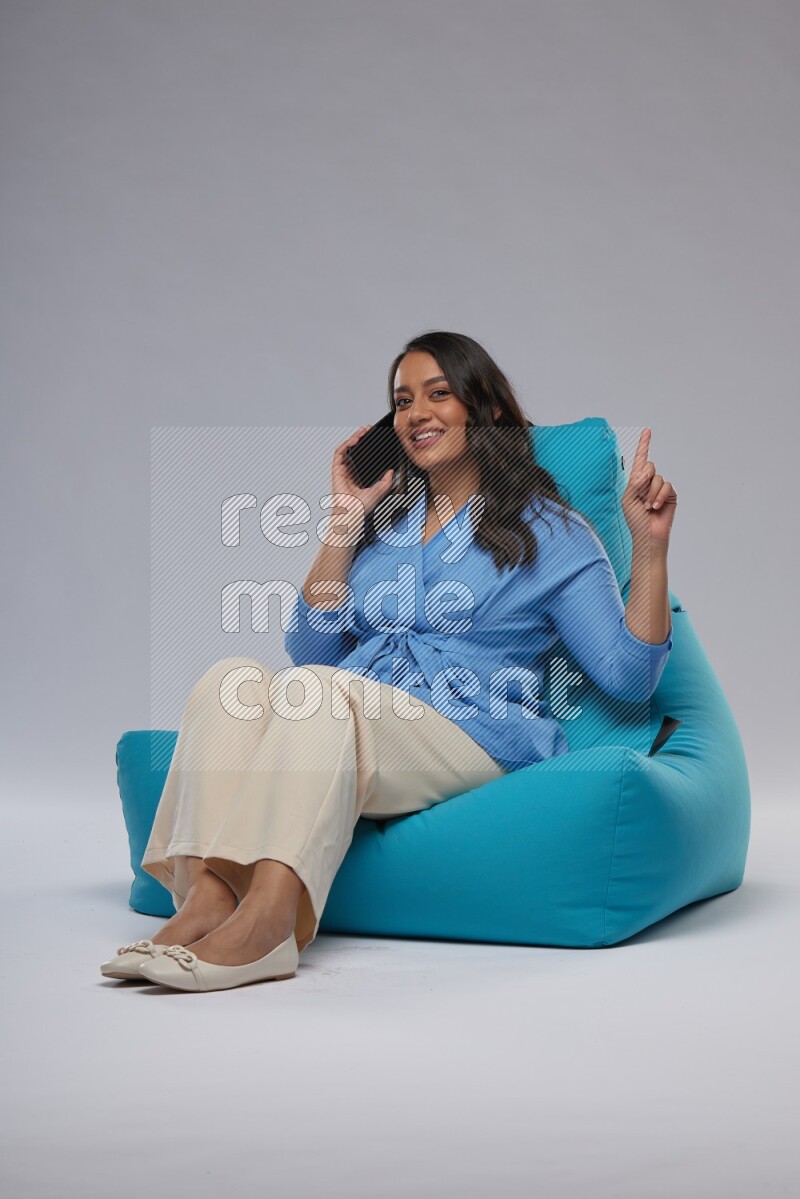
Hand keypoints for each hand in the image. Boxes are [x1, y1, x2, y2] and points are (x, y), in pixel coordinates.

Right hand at [329, 425, 395, 527]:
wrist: (353, 513)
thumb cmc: (362, 507)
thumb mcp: (380, 491)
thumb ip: (386, 482)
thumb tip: (391, 472)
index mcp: (358, 475)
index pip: (361, 456)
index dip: (366, 446)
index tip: (374, 438)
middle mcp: (349, 471)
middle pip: (353, 450)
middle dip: (360, 438)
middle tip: (368, 430)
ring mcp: (342, 470)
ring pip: (346, 449)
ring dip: (353, 438)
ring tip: (362, 432)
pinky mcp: (336, 470)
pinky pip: (339, 453)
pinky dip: (346, 445)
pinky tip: (354, 440)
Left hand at [621, 428, 677, 544]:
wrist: (647, 534)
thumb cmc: (635, 519)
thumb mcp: (627, 499)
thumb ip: (634, 483)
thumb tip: (646, 471)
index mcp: (636, 481)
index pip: (640, 459)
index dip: (644, 445)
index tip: (647, 431)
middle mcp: (648, 482)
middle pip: (649, 466)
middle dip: (644, 480)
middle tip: (640, 496)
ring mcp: (660, 488)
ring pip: (657, 478)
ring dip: (650, 493)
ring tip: (647, 507)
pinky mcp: (670, 494)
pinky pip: (666, 486)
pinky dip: (659, 496)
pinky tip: (655, 507)